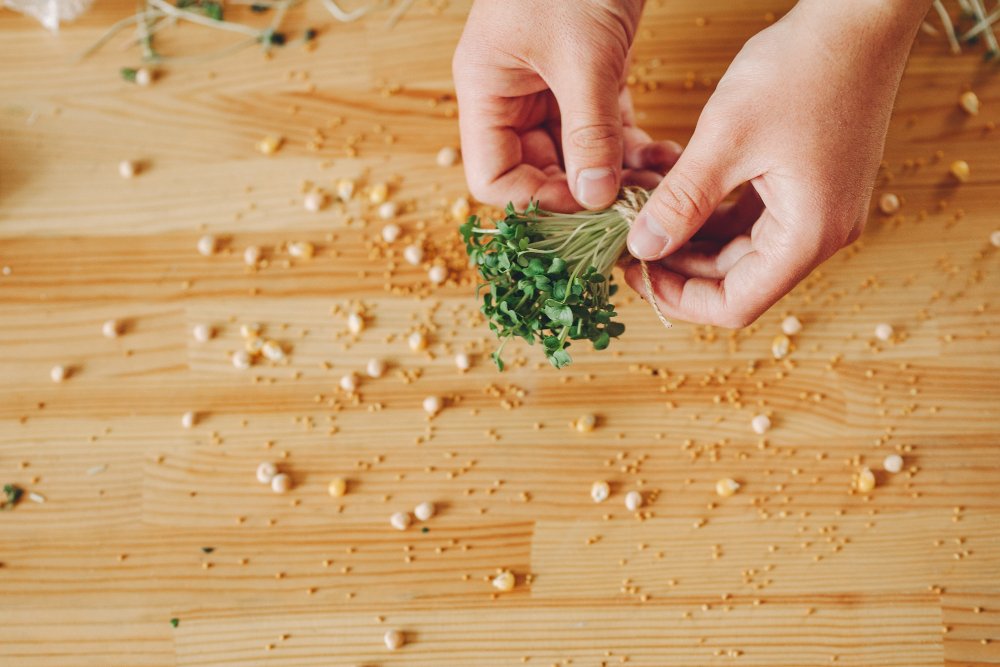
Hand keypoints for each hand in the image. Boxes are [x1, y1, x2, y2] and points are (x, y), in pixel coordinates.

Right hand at [452, 0, 680, 212]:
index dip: (533, 201)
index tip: (583, 208)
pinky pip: (602, 129)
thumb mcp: (583, 57)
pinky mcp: (585, 78)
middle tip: (632, 211)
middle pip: (538, 172)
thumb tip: (593, 199)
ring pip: (576, 156)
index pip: (493, 178)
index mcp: (487, 91)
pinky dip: (630, 147)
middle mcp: (512, 96)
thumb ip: (589, 132)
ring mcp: (549, 88)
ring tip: (659, 188)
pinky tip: (664, 159)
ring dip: (616, 176)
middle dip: (584, 194)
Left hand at [623, 0, 928, 326]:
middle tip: (630, 246)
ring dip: (693, 241)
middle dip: (680, 268)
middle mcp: (821, 232)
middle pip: (739, 280)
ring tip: (645, 221)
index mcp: (808, 235)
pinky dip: (713, 215)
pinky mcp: (810, 185)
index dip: (679, 299)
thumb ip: (682, 202)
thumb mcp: (726, 140)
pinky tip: (676, 198)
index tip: (635, 275)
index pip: (737, 303)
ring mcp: (818, 209)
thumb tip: (643, 248)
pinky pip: (753, 219)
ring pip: (742, 250)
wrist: (858, 17)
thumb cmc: (803, 69)